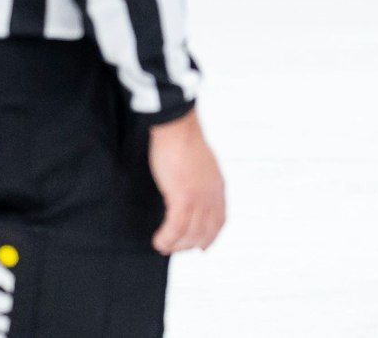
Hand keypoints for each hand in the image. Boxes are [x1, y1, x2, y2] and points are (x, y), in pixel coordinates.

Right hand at [149, 109, 225, 253]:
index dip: (210, 236)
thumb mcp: (199, 168)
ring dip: (175, 244)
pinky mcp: (183, 196)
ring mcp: (199, 197)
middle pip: (205, 231)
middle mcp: (212, 195)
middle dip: (188, 244)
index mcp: (218, 187)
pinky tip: (158, 240)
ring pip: (190, 233)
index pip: (220, 220)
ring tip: (162, 246)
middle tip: (171, 248)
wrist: (178, 129)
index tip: (202, 247)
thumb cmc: (183, 144)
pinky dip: (167, 238)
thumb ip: (199, 183)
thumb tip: (188, 197)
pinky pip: (176, 227)